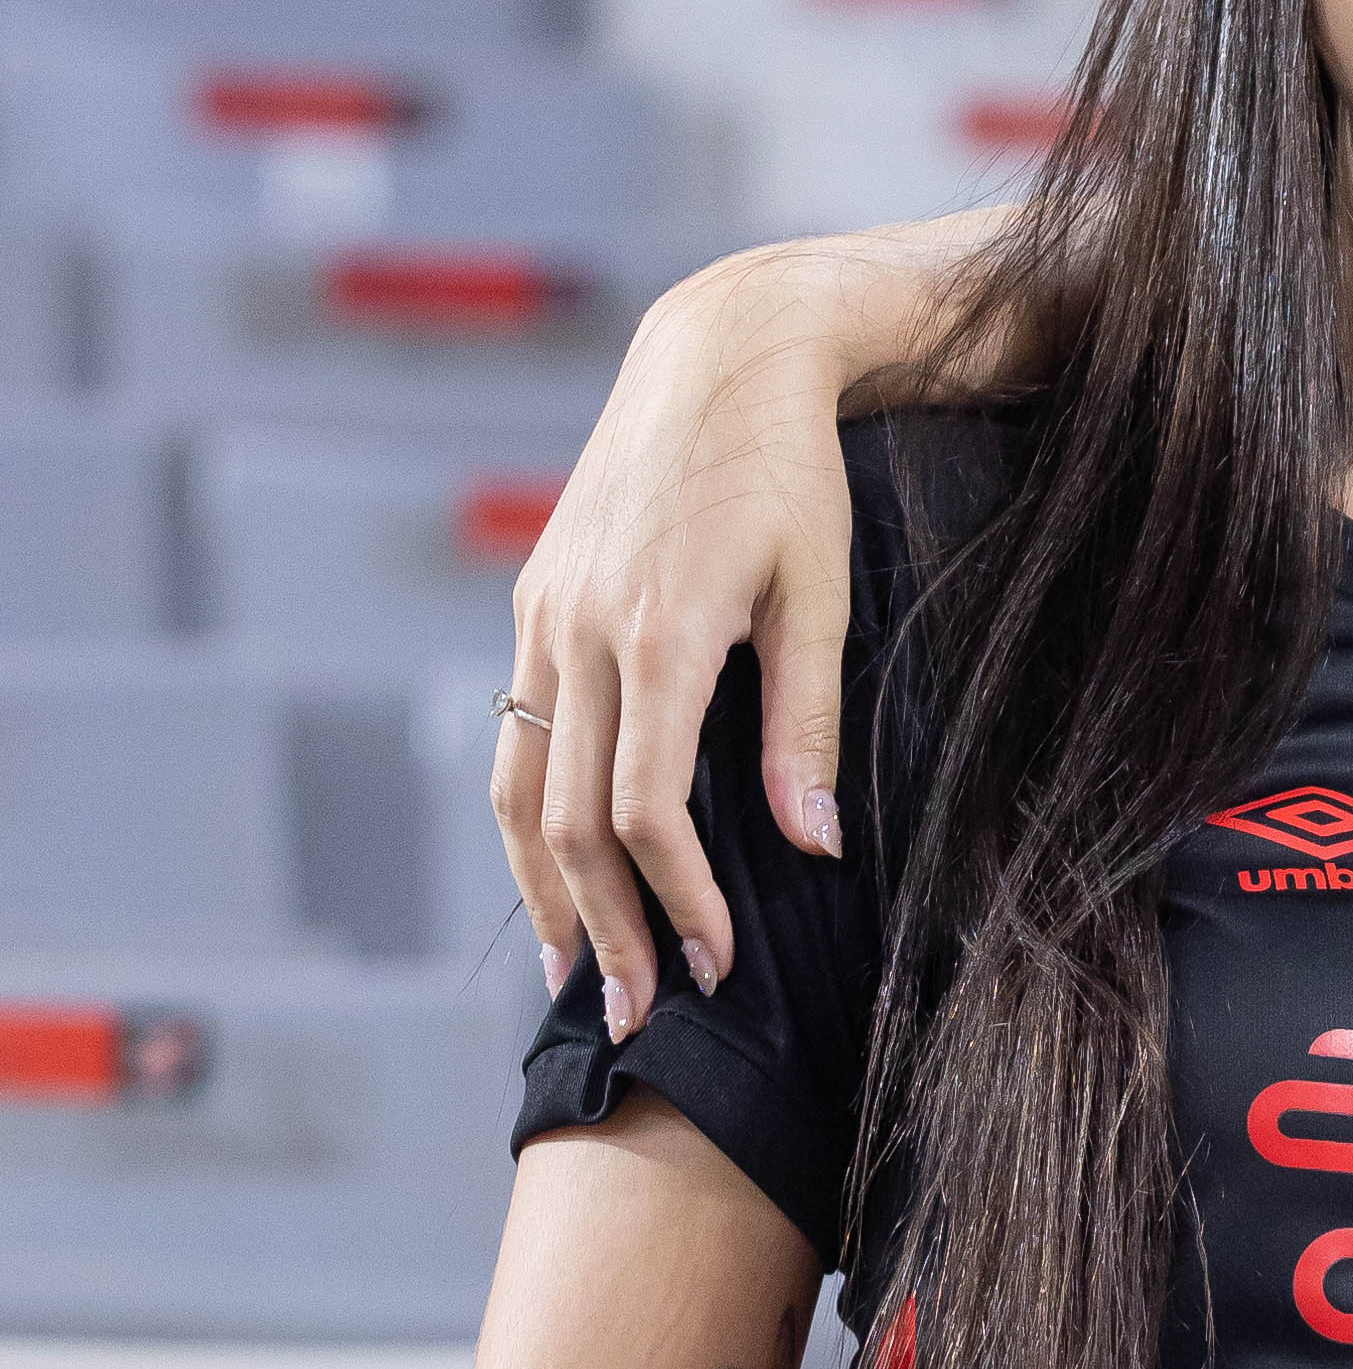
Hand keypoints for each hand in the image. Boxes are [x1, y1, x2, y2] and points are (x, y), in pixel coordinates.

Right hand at [496, 245, 863, 1021]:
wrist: (718, 353)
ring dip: (546, 889)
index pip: (646, 810)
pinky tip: (554, 870)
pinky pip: (516, 732)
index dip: (678, 901)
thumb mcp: (821, 590)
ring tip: (577, 970)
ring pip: (519, 784)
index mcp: (663, 630)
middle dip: (606, 926)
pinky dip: (529, 817)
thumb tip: (812, 848)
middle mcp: (583, 627)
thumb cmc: (791, 471)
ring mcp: (544, 612)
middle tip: (635, 1015)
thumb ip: (807, 723)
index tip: (715, 969)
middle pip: (570, 818)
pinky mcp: (534, 599)